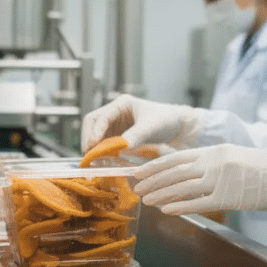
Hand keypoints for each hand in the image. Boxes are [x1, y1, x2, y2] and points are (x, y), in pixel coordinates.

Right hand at [81, 94, 203, 150]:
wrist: (178, 127)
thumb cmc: (166, 120)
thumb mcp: (151, 126)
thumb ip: (137, 135)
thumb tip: (121, 147)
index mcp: (121, 104)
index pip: (100, 117)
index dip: (94, 131)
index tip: (93, 146)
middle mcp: (115, 114)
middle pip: (92, 124)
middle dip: (88, 139)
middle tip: (89, 156)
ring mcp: (115, 126)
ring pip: (96, 135)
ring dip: (93, 148)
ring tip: (94, 161)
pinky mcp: (118, 137)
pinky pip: (104, 144)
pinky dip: (102, 153)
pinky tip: (103, 162)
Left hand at [132, 144, 266, 216]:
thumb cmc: (266, 168)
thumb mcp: (234, 157)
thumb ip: (212, 162)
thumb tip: (189, 173)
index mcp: (214, 151)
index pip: (176, 157)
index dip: (154, 165)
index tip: (138, 171)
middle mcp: (214, 163)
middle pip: (174, 172)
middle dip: (152, 181)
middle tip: (135, 187)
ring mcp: (221, 180)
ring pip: (182, 187)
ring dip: (161, 194)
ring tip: (146, 200)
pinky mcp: (229, 198)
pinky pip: (198, 203)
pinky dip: (180, 206)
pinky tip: (166, 209)